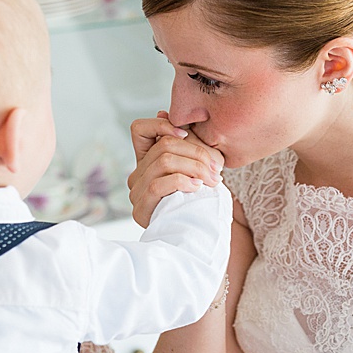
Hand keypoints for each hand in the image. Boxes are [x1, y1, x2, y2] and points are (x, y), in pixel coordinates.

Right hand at [126, 112, 224, 226]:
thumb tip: (164, 113)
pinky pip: (159, 183)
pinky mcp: (141, 208)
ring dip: (195, 167)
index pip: (139, 129)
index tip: (185, 134)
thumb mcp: (196, 168)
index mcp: (147, 160)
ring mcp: (136, 191)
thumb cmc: (199, 202)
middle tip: (216, 169)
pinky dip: (182, 181)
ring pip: (164, 161)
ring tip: (211, 180)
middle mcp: (137, 173)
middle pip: (163, 146)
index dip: (161, 126)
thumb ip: (186, 145)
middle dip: (196, 153)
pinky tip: (197, 188)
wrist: (197, 239)